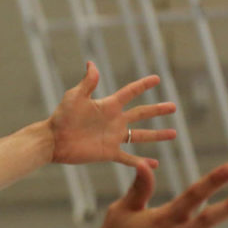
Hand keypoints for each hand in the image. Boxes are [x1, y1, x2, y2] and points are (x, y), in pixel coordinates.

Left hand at [48, 61, 176, 167]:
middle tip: (173, 106)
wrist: (54, 140)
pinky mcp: (109, 152)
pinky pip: (129, 158)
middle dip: (157, 110)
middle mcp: (114, 120)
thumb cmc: (62, 117)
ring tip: (174, 133)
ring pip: (140, 136)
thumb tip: (91, 63)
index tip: (157, 79)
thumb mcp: (75, 97)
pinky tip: (154, 164)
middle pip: (141, 114)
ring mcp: (113, 137)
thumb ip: (87, 82)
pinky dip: (141, 162)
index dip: (143, 85)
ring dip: (157, 135)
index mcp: (108, 105)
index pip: (130, 92)